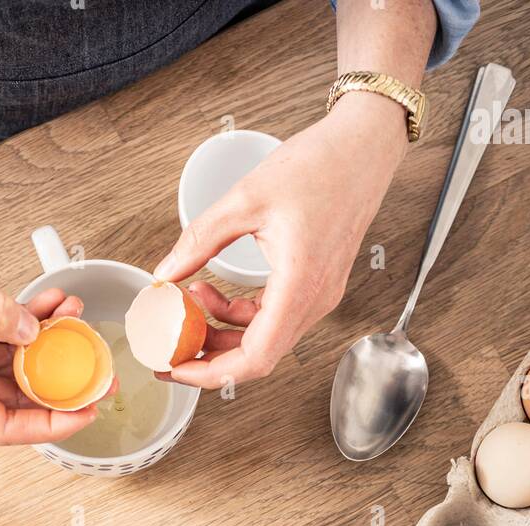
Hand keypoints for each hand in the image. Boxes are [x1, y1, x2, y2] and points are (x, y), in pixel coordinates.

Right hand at [0, 229, 114, 444]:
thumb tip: (35, 331)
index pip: (3, 426)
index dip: (48, 425)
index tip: (85, 414)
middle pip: (15, 398)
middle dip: (58, 383)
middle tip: (99, 372)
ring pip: (14, 363)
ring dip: (47, 343)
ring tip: (77, 319)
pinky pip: (4, 334)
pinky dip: (30, 319)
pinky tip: (53, 303)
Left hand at [153, 98, 407, 388]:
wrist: (363, 148)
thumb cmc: (319, 166)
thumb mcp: (245, 198)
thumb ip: (200, 239)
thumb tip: (166, 273)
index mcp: (300, 285)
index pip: (255, 358)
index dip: (211, 373)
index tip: (176, 369)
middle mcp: (315, 301)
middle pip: (257, 356)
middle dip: (210, 355)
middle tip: (172, 346)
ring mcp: (319, 297)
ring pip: (264, 339)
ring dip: (223, 331)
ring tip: (190, 301)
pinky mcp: (317, 287)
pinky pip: (274, 318)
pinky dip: (241, 315)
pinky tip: (215, 292)